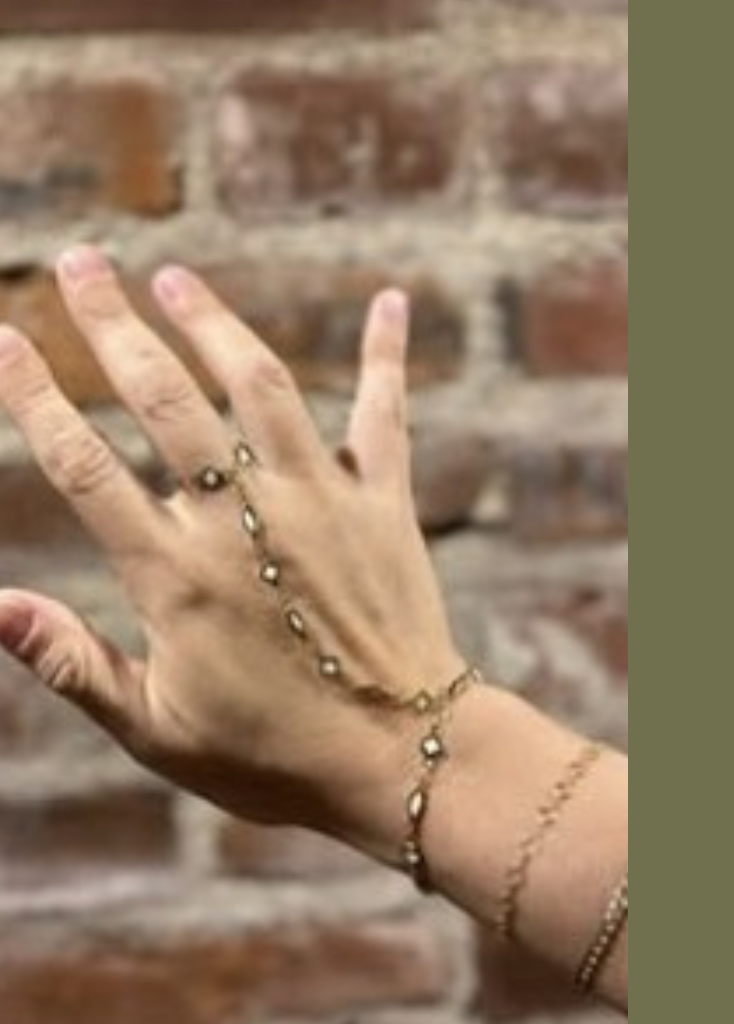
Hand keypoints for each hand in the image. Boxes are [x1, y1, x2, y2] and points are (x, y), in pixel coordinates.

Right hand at [0, 247, 462, 859]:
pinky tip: (390, 301)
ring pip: (258, 387)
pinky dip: (386, 356)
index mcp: (175, 577)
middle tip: (83, 263)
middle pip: (163, 401)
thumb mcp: (157, 730)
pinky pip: (384, 416)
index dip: (35, 397)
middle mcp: (243, 522)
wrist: (404, 760)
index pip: (83, 467)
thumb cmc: (274, 759)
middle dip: (114, 327)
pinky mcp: (385, 505)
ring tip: (173, 277)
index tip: (2, 337)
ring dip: (214, 323)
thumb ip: (73, 665)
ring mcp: (319, 504)